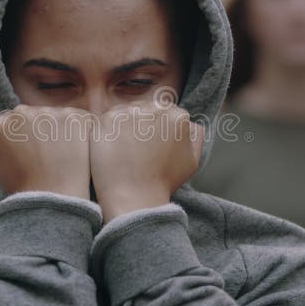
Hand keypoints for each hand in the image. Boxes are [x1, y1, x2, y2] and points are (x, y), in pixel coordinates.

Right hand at [0, 105, 92, 198]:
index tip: (32, 149)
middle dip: (38, 127)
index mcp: (1, 124)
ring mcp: (49, 113)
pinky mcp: (74, 116)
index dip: (22, 135)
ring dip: (57, 127)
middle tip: (48, 151)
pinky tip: (77, 147)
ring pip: (53, 115)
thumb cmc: (23, 188)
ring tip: (62, 152)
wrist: (53, 196)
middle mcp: (22, 113)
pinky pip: (76, 117)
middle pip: (31, 114)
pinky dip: (78, 129)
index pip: (11, 120)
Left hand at [90, 101, 204, 221]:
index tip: (151, 146)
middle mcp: (154, 109)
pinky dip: (110, 131)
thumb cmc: (164, 182)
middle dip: (142, 124)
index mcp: (177, 116)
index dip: (158, 129)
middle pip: (146, 108)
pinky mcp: (108, 120)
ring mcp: (129, 112)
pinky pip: (109, 118)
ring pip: (127, 111)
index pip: (166, 112)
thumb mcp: (192, 161)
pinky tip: (114, 148)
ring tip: (125, 150)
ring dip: (125, 126)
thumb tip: (192, 122)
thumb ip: (196, 136)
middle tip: (137, 149)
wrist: (134, 197)